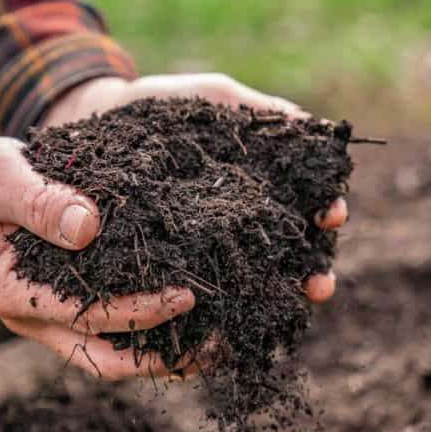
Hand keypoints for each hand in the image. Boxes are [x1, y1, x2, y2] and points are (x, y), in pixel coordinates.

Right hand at [0, 117, 196, 379]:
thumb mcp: (4, 178)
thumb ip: (42, 202)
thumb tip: (90, 226)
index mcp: (13, 294)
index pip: (86, 316)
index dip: (139, 312)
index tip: (186, 296)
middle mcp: (29, 316)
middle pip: (102, 359)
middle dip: (159, 359)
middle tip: (213, 345)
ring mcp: (46, 315)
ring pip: (108, 354)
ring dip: (158, 355)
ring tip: (211, 346)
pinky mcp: (62, 303)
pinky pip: (106, 330)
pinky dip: (145, 332)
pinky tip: (186, 323)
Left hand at [42, 73, 347, 302]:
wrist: (96, 124)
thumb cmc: (159, 108)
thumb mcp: (209, 99)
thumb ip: (255, 110)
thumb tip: (310, 126)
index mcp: (260, 186)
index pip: (307, 205)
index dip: (326, 211)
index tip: (334, 214)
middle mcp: (242, 225)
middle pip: (291, 257)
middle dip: (313, 272)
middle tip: (321, 284)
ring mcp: (209, 252)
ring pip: (253, 287)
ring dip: (277, 302)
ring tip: (289, 310)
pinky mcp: (171, 271)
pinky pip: (200, 300)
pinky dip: (220, 319)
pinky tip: (230, 332)